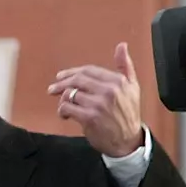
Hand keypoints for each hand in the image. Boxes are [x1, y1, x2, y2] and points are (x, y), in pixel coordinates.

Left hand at [47, 42, 144, 158]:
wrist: (128, 141)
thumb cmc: (128, 114)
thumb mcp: (132, 87)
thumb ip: (125, 66)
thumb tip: (121, 45)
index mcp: (118, 81)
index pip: (89, 71)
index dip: (72, 72)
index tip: (60, 76)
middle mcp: (109, 90)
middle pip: (77, 80)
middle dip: (61, 83)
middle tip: (52, 89)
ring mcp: (99, 104)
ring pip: (70, 94)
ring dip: (62, 100)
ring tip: (63, 106)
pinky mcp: (90, 117)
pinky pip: (68, 108)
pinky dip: (62, 110)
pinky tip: (65, 115)